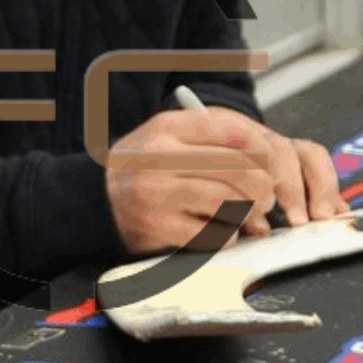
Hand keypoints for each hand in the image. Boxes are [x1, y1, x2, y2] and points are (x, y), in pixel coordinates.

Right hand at [106, 106, 276, 254]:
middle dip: (262, 187)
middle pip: (237, 168)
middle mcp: (160, 155)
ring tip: (250, 216)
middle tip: (265, 197)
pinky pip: (212, 234)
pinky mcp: (157, 227)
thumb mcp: (164, 135)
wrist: (95, 200)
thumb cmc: (141, 167)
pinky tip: (223, 231)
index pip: (232, 130)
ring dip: (249, 214)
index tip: (267, 162)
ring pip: (228, 202)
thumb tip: (263, 155)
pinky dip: (227, 235)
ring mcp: (157, 192)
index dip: (260, 149)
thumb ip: (208, 136)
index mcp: (167, 126)